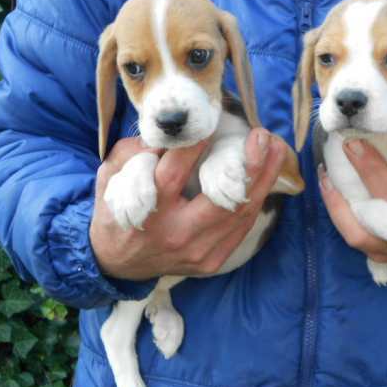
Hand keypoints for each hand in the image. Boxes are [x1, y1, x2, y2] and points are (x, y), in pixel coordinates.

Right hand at [90, 129, 285, 279]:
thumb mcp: (110, 178)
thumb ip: (131, 152)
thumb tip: (165, 135)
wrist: (119, 264)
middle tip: (262, 136)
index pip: (174, 172)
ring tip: (276, 149)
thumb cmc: (117, 212)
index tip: (211, 122)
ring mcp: (198, 251)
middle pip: (221, 197)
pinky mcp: (212, 261)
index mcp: (149, 210)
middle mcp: (176, 233)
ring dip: (263, 179)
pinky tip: (266, 177)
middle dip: (248, 165)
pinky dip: (255, 200)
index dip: (195, 145)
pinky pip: (241, 228)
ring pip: (240, 213)